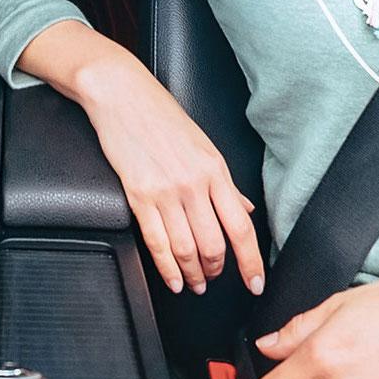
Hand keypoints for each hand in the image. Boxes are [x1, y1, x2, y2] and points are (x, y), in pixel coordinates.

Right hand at [71, 49, 263, 296]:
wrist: (122, 94)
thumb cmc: (161, 115)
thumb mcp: (204, 145)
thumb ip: (225, 183)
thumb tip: (245, 209)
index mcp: (215, 170)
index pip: (241, 227)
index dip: (251, 261)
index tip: (256, 283)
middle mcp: (194, 183)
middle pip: (214, 244)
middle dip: (217, 271)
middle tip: (214, 278)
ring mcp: (166, 191)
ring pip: (186, 249)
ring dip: (193, 274)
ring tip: (195, 283)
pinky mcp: (139, 195)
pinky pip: (157, 242)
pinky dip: (167, 269)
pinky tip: (173, 279)